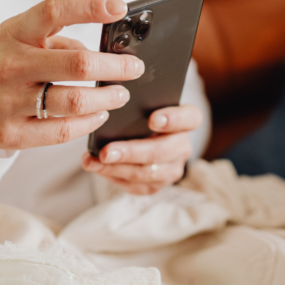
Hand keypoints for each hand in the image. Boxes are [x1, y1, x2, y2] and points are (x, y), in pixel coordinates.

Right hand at [0, 0, 144, 149]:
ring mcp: (10, 102)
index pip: (54, 11)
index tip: (119, 7)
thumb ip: (55, 40)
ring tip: (120, 94)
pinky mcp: (12, 134)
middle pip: (77, 63)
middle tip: (134, 68)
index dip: (90, 6)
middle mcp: (11, 65)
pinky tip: (99, 114)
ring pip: (75, 102)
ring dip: (108, 98)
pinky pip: (63, 131)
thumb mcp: (14, 39)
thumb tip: (101, 50)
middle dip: (116, 66)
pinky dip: (89, 122)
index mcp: (13, 33)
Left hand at [81, 103, 201, 194]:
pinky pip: (135, 185)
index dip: (173, 119)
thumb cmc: (142, 113)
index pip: (190, 118)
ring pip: (146, 173)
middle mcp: (183, 146)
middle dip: (131, 152)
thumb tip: (113, 99)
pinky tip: (96, 167)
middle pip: (161, 151)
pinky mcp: (156, 185)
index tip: (152, 119)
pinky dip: (113, 176)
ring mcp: (172, 169)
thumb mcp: (145, 103)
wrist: (144, 136)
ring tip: (94, 161)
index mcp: (187, 120)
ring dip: (116, 168)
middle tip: (106, 151)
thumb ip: (138, 102)